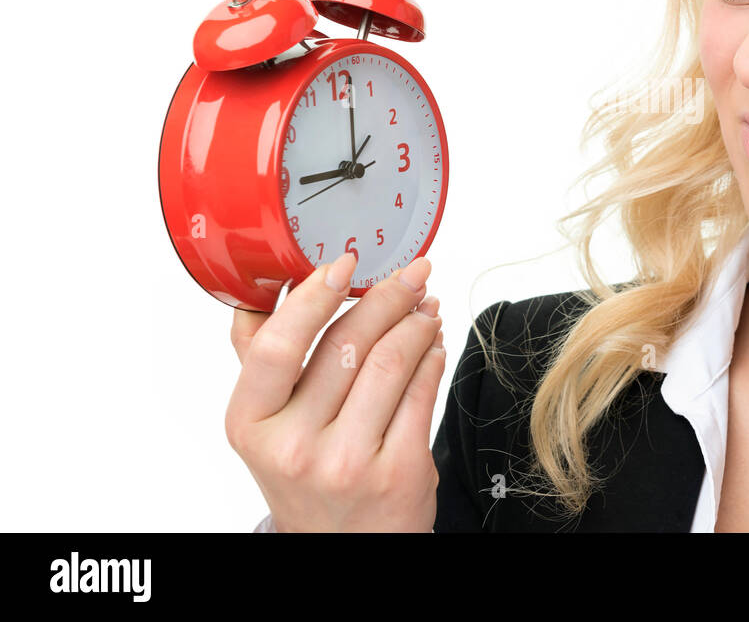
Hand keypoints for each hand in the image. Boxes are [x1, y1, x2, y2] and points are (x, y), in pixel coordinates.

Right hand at [225, 253, 445, 531]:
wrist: (343, 548)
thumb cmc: (306, 474)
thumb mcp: (267, 424)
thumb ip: (262, 358)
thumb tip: (261, 285)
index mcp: (251, 423)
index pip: (278, 345)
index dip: (313, 297)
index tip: (345, 263)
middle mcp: (295, 446)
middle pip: (347, 343)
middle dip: (388, 297)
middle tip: (410, 275)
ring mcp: (348, 462)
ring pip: (392, 361)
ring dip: (417, 322)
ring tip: (425, 308)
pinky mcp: (398, 471)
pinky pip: (422, 392)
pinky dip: (433, 357)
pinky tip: (433, 345)